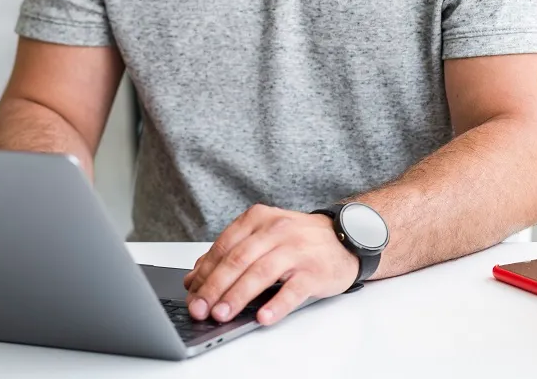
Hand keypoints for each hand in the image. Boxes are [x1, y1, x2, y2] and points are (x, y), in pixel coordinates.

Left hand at [183, 204, 358, 326]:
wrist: (344, 237)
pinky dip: (276, 304)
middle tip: (200, 309)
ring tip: (222, 315)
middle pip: (238, 260)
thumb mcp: (263, 237)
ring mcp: (296, 249)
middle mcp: (276, 230)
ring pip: (261, 273)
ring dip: (238, 296)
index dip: (205, 272)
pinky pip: (293, 289)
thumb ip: (230, 254)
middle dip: (215, 287)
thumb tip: (194, 279)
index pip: (224, 246)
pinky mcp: (314, 270)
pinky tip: (263, 317)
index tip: (192, 294)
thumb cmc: (298, 240)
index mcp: (258, 219)